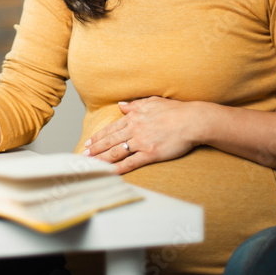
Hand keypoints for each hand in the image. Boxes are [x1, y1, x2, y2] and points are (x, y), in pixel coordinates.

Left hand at [82, 97, 209, 174]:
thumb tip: (121, 105)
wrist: (192, 121)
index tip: (89, 142)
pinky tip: (109, 172)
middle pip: (109, 141)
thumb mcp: (152, 102)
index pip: (111, 129)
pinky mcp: (150, 154)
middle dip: (94, 149)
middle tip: (83, 155)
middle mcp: (134, 130)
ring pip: (115, 152)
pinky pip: (130, 163)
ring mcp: (141, 142)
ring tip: (91, 164)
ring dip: (101, 159)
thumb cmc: (175, 111)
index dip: (98, 137)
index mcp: (133, 118)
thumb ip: (134, 105)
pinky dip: (118, 168)